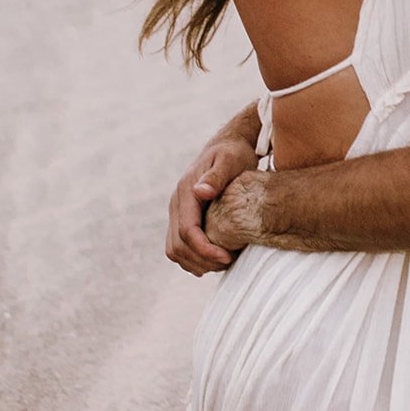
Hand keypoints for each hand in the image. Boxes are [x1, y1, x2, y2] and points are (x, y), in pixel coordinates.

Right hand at [166, 134, 258, 275]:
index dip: (205, 249)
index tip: (227, 257)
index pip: (187, 231)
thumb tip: (200, 192)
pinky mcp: (184, 219)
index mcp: (185, 192)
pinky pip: (180, 247)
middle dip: (202, 260)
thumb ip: (217, 176)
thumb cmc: (234, 154)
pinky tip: (215, 259)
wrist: (228, 147)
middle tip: (229, 262)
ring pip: (175, 250)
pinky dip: (194, 258)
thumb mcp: (230, 160)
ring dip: (197, 263)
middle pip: (177, 246)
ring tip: (223, 262)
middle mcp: (177, 204)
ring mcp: (178, 213)